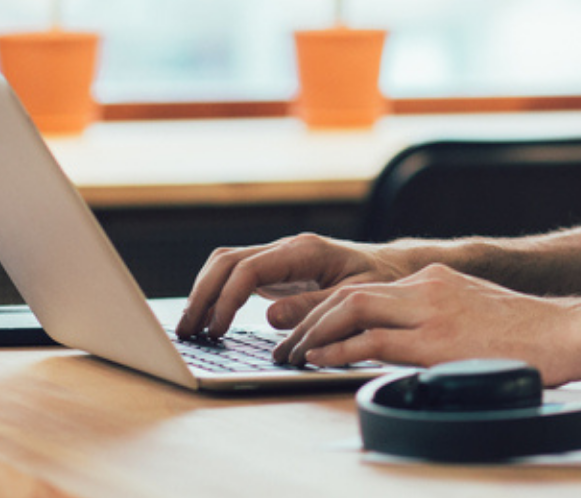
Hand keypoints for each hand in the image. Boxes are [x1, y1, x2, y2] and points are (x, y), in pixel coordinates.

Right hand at [176, 233, 409, 340]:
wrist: (392, 268)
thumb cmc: (381, 282)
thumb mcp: (357, 296)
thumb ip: (314, 307)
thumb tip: (270, 318)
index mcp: (305, 251)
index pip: (249, 269)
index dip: (226, 300)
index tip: (216, 330)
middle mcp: (287, 248)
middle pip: (227, 262)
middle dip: (202, 295)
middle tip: (187, 332)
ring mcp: (280, 257)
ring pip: (227, 265)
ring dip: (204, 293)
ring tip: (191, 328)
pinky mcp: (277, 270)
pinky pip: (237, 275)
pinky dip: (218, 294)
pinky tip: (209, 319)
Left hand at [273, 263, 576, 376]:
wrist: (566, 332)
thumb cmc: (529, 335)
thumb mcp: (475, 314)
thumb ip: (438, 322)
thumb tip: (409, 346)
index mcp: (436, 279)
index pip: (367, 288)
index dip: (327, 307)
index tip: (304, 327)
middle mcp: (428, 286)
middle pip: (350, 293)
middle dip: (310, 318)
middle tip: (285, 342)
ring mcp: (431, 310)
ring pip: (352, 309)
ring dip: (314, 333)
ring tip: (293, 354)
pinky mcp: (436, 339)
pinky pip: (372, 341)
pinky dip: (338, 350)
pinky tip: (320, 361)